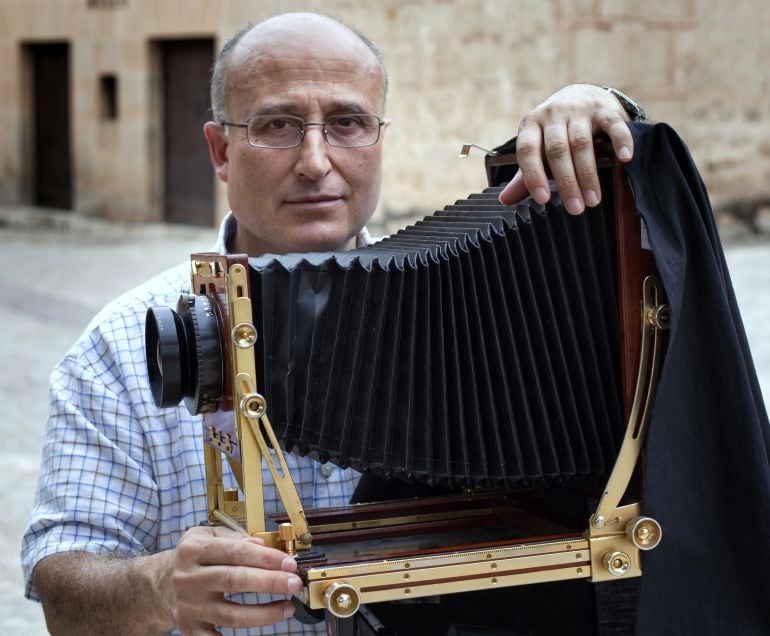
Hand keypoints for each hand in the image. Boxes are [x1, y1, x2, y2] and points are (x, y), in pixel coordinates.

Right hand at [172, 526, 302, 633]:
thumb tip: (263, 545)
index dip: (266, 558)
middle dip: (270, 583)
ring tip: (287, 608)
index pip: (237, 552)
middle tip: (294, 584)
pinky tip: (262, 630)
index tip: (289, 564)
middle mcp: (189, 578)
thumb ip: (235, 537)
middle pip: (235, 581)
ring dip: (265, 613)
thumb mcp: (207, 536)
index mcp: (194, 550)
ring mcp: (189, 606)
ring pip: (231, 615)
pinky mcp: (190, 628)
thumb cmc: (193, 557)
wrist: (160, 584)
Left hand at [498, 83, 633, 213]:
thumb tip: (504, 200)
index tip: (543, 200)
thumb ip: (524, 174)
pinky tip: (625, 159)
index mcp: (530, 124)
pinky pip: (613, 124)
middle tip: (576, 208)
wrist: (580, 95)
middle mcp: (552, 114)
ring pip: (581, 143)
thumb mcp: (537, 149)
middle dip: (567, 182)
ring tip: (594, 200)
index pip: (527, 151)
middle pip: (557, 150)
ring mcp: (578, 109)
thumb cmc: (554, 132)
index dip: (533, 176)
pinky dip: (620, 141)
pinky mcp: (603, 107)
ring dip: (588, 174)